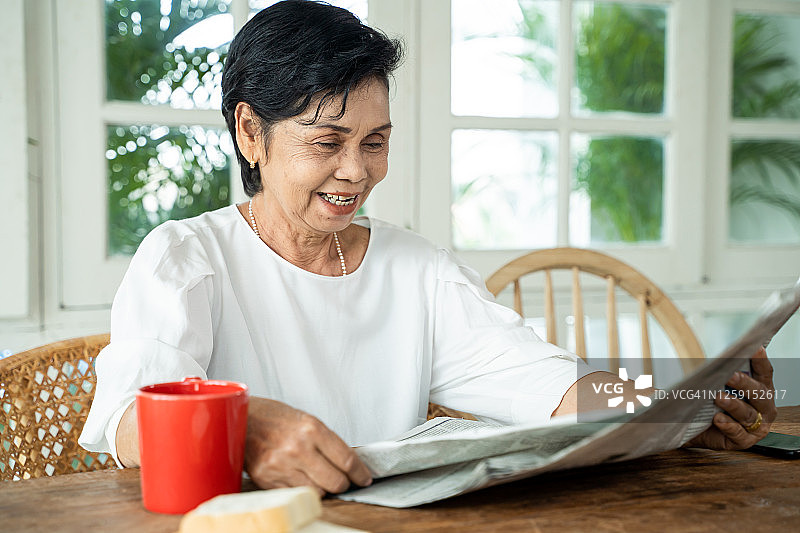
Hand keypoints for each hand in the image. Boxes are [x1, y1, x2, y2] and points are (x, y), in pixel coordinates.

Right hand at [244, 397, 372, 494]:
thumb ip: (327, 441)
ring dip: (323, 488)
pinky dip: (303, 489)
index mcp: (311, 429)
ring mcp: (281, 466)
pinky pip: (297, 493)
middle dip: (343, 484)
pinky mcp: (267, 479)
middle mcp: (298, 448)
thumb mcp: (306, 420)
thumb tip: (349, 463)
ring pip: (318, 492)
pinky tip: (300, 478)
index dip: (359, 473)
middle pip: (336, 481)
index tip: (364, 478)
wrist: (241, 419)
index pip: (346, 459)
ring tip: (319, 478)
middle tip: (344, 481)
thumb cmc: (274, 417)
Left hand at [683, 347, 776, 449]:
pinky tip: (717, 419)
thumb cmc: (709, 401)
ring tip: (718, 398)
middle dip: (744, 384)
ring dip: (733, 405)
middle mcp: (763, 408)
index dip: (761, 361)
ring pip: (748, 414)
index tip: (754, 347)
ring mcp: (756, 426)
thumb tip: (716, 356)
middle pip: (759, 394)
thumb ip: (722, 371)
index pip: (764, 373)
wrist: (692, 426)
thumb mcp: (715, 383)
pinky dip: (728, 426)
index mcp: (761, 389)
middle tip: (730, 375)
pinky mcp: (744, 441)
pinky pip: (738, 434)